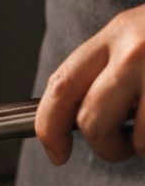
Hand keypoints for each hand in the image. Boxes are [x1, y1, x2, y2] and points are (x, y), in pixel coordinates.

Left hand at [36, 5, 144, 164]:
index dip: (49, 126)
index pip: (62, 85)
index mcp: (118, 34)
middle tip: (122, 146)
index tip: (55, 151)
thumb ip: (108, 68)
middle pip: (93, 121)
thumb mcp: (141, 35)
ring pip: (142, 141)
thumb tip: (73, 118)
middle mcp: (139, 52)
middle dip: (105, 147)